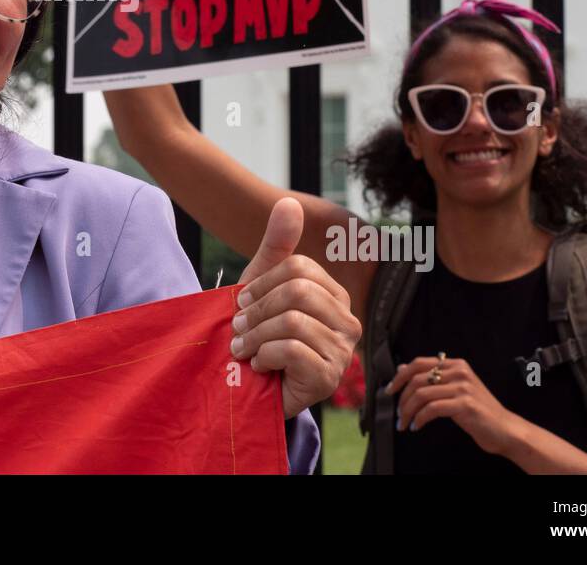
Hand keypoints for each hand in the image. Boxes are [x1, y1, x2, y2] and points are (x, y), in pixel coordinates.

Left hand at [231, 196, 361, 420]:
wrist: (249, 384)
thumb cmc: (259, 331)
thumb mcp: (261, 284)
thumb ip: (276, 245)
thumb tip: (289, 202)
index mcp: (334, 294)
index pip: (299, 269)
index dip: (262, 283)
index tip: (242, 302)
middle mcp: (348, 322)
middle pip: (297, 292)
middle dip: (257, 310)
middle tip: (238, 329)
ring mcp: (343, 352)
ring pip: (292, 321)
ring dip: (255, 336)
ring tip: (243, 348)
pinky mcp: (329, 379)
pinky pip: (291, 350)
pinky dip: (264, 355)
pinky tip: (259, 365)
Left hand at [387, 355, 518, 455]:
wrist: (506, 430)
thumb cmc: (478, 411)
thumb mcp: (454, 390)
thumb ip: (432, 378)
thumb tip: (403, 368)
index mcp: (456, 365)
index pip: (419, 363)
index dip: (400, 376)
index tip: (390, 390)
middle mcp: (459, 372)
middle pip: (417, 379)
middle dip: (402, 398)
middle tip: (398, 414)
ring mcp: (463, 387)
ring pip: (421, 394)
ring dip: (408, 411)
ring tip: (405, 423)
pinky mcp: (465, 405)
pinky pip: (431, 409)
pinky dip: (420, 418)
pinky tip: (417, 426)